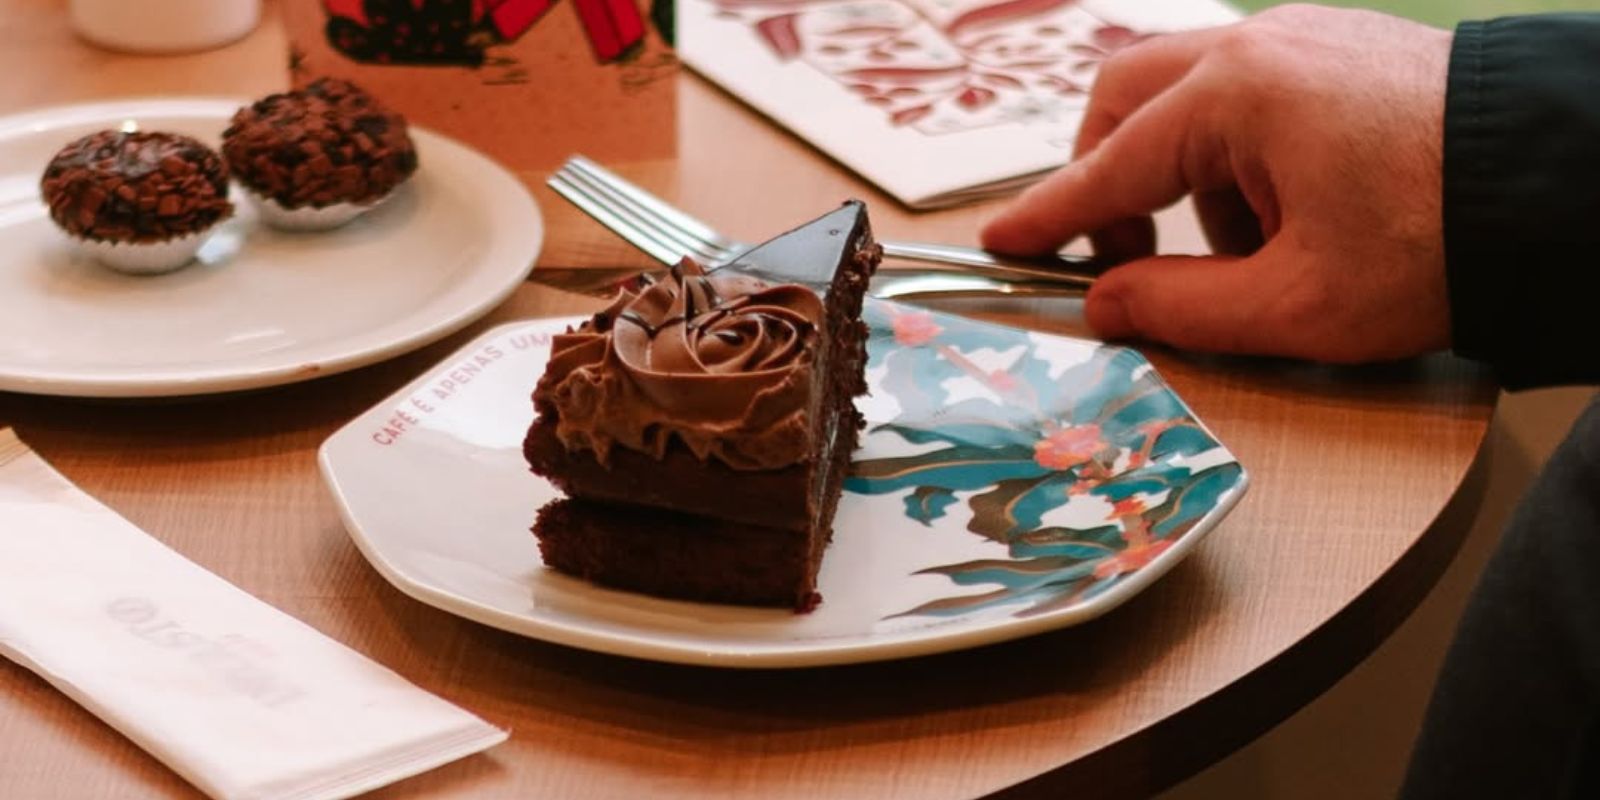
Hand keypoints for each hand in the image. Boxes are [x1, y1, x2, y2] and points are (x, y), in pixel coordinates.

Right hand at [980, 4, 1452, 362]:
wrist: (1570, 183)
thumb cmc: (1439, 244)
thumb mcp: (1296, 305)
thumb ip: (1179, 306)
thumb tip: (1104, 305)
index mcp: (1235, 96)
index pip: (1107, 166)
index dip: (1046, 217)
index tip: (999, 244)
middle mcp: (1258, 46)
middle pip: (1125, 98)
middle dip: (1104, 178)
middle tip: (1115, 257)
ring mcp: (1303, 36)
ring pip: (1184, 91)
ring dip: (1177, 171)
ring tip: (1238, 251)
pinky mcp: (1339, 47)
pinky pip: (1246, 90)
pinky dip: (1232, 152)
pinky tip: (1282, 212)